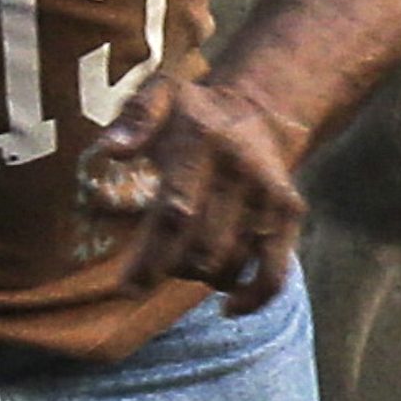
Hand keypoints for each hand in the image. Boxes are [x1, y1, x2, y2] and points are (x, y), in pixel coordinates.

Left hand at [84, 76, 311, 315]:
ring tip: (181, 263)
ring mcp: (269, 193)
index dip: (151, 257)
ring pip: (232, 262)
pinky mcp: (289, 211)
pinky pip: (275, 269)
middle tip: (147, 274)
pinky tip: (228, 307)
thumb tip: (111, 151)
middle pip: (203, 247)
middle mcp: (241, 168)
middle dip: (170, 270)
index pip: (177, 212)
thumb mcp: (160, 93)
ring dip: (201, 277)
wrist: (259, 108)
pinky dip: (253, 297)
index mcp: (204, 139)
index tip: (128, 287)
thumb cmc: (193, 112)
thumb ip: (134, 117)